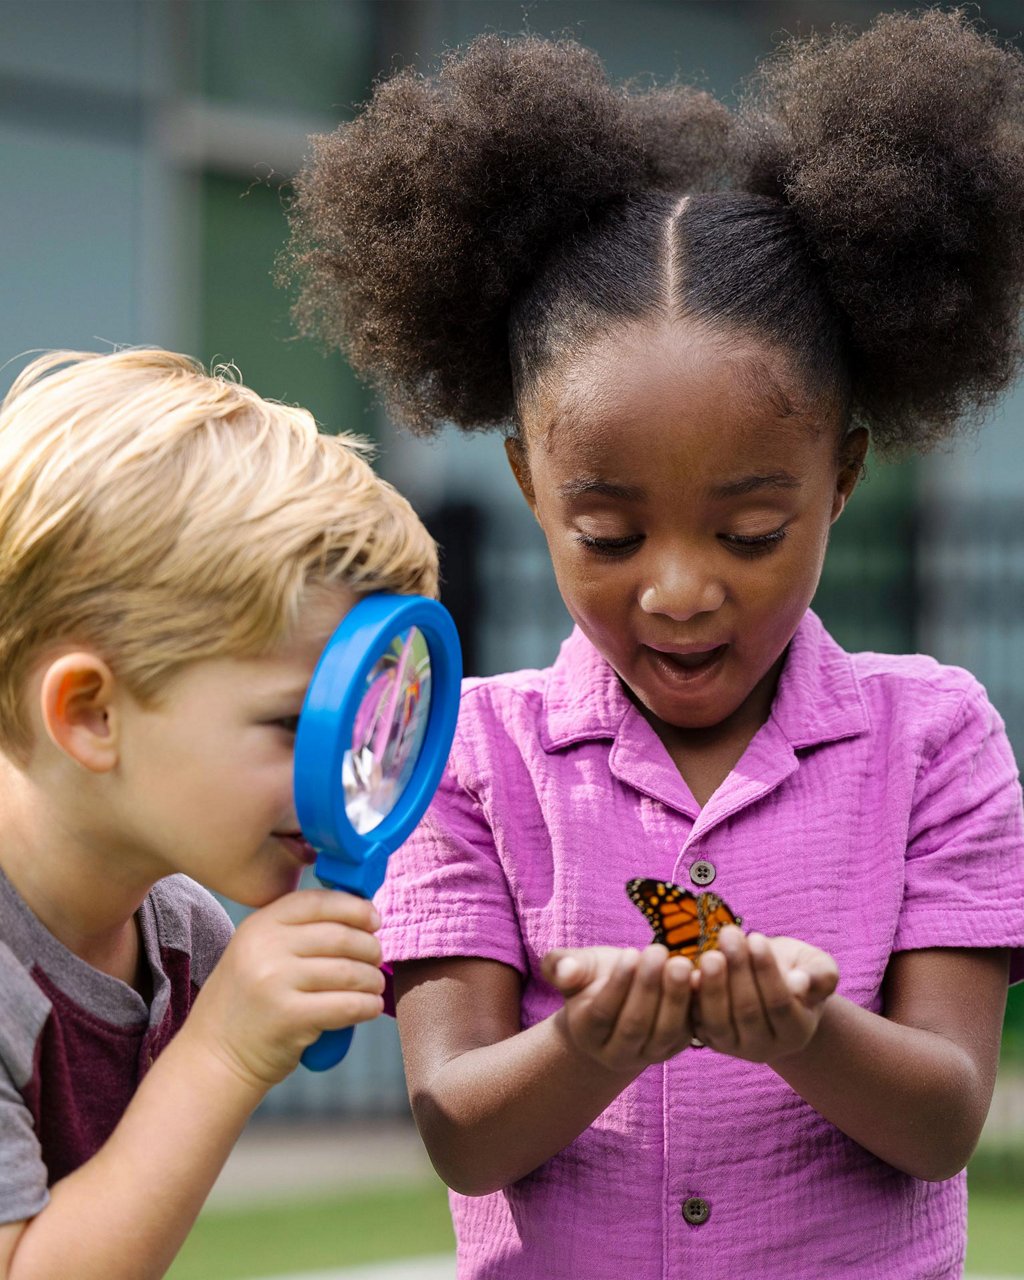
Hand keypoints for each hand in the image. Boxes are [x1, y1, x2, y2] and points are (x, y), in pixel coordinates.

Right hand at [179, 890, 384, 1091]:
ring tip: (374, 986)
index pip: (317, 901)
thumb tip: (360, 916)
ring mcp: (275, 982)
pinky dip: (367, 1006)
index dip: (354, 907)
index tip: (374, 919)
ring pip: (348, 971)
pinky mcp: (290, 1017)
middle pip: (339, 935)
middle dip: (369, 947)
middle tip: (377, 959)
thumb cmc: (248, 1004)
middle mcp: (265, 948)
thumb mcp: (257, 953)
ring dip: (372, 979)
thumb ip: (296, 932)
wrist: (214, 1057)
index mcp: (258, 925)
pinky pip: (346, 1005)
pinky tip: (370, 1007)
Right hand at [542, 944, 694, 1072]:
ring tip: (681, 962)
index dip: (618, 984)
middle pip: (634, 1025)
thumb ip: (561, 966)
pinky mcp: (676, 1046)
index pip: (603, 1012)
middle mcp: (617, 1052)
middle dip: (648, 987)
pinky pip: (689, 1030)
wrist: (617, 1003)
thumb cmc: (593, 979)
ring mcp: (649, 1054)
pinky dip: (695, 1005)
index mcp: (588, 1032)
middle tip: (658, 951)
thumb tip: (566, 971)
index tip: (631, 951)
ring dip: (675, 996)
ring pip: (664, 1032)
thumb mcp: (576, 968)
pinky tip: (701, 976)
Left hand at [691, 927, 838, 1063]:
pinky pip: (695, 1022)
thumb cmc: (796, 970)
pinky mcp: (707, 1038)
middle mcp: (765, 1047)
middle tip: (729, 934)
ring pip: (719, 1021)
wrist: (769, 983)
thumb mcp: (817, 967)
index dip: (767, 971)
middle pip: (748, 1012)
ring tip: (710, 953)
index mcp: (796, 1032)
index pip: (780, 1004)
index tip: (757, 936)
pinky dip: (691, 998)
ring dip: (712, 986)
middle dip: (738, 970)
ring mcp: (734, 1046)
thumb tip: (800, 983)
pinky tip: (689, 971)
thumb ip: (820, 975)